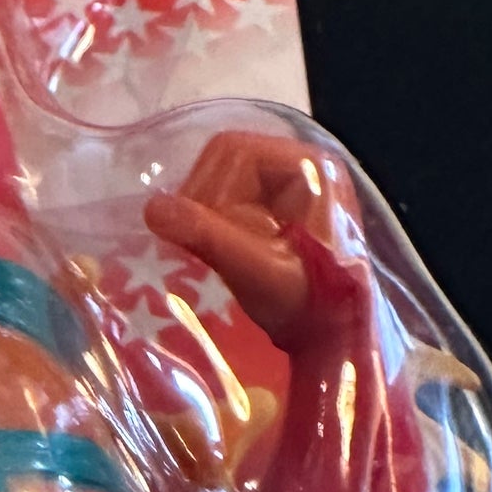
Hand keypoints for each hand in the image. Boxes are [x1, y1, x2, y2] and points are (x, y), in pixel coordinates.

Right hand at [144, 128, 356, 341]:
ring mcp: (294, 185)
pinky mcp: (282, 207)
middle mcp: (304, 165)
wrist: (337, 340)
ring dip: (209, 215)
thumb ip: (211, 238)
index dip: (206, 190)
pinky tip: (225, 252)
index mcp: (310, 166)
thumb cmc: (309, 305)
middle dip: (206, 203)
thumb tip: (153, 208)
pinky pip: (234, 198)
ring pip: (225, 179)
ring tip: (219, 253)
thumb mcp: (259, 273)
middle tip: (208, 247)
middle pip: (226, 160)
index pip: (234, 152)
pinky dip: (218, 223)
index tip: (203, 236)